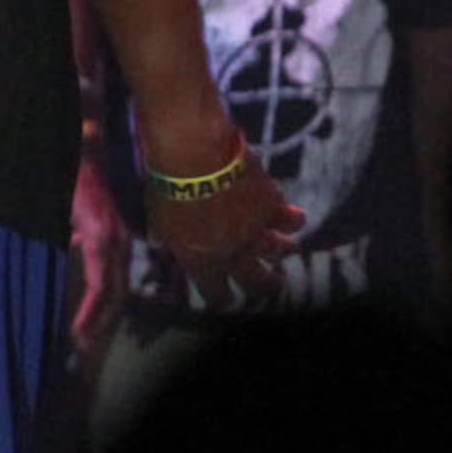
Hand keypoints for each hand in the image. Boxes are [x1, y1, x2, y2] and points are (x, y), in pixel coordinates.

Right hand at [68, 145, 134, 364]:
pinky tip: (78, 325)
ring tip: (80, 342)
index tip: (90, 332)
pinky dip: (90, 308)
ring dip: (96, 322)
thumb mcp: (78, 214)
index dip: (106, 311)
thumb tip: (73, 247)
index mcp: (116, 238)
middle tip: (84, 346)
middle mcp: (121, 242)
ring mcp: (114, 240)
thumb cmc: (72, 181)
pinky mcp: (101, 238)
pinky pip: (100, 283)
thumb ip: (80, 235)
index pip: (117, 283)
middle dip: (102, 323)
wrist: (76, 154)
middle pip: (119, 295)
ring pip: (112, 294)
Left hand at [141, 145, 301, 307]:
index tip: (227, 298)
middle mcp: (231, 252)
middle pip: (256, 282)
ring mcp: (254, 230)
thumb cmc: (169, 185)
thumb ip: (162, 234)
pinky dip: (293, 219)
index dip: (222, 298)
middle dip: (267, 286)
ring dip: (285, 252)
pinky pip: (290, 220)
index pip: (215, 294)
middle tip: (275, 284)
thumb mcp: (157, 216)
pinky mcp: (270, 205)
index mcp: (200, 260)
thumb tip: (156, 242)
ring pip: (279, 253)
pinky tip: (296, 217)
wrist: (193, 155)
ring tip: (291, 250)